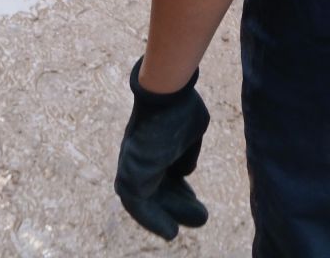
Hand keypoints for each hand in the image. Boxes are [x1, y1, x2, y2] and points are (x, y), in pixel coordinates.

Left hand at [114, 60, 209, 239]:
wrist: (166, 95)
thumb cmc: (180, 108)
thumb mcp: (191, 134)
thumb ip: (186, 155)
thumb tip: (184, 173)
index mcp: (154, 145)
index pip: (167, 173)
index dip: (181, 190)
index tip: (195, 200)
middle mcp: (140, 157)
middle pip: (159, 189)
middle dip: (178, 205)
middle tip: (200, 218)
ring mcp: (132, 167)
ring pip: (149, 201)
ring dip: (167, 216)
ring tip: (181, 233)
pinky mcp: (129, 177)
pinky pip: (139, 207)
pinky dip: (154, 221)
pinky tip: (171, 232)